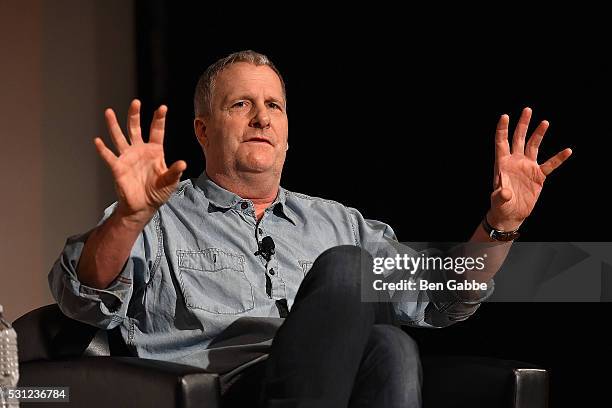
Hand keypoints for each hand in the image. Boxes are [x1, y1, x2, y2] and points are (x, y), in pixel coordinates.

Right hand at [94, 99, 186, 223]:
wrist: (143, 207)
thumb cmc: (158, 193)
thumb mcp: (170, 182)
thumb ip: (174, 171)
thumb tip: (183, 163)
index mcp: (155, 151)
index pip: (157, 131)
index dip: (159, 119)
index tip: (162, 107)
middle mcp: (140, 150)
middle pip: (136, 128)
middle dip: (135, 115)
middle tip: (136, 102)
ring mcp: (127, 157)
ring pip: (119, 137)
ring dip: (114, 125)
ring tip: (108, 112)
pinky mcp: (118, 167)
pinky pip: (109, 156)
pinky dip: (103, 149)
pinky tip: (97, 141)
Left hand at [488, 107, 571, 230]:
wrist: (512, 214)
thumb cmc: (501, 206)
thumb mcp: (498, 201)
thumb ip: (500, 195)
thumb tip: (504, 192)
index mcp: (502, 163)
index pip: (501, 142)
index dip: (502, 129)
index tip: (505, 116)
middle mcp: (515, 161)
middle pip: (518, 138)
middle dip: (522, 124)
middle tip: (527, 110)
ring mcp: (527, 167)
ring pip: (533, 146)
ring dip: (538, 134)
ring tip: (544, 122)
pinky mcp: (538, 176)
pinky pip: (550, 165)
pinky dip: (558, 159)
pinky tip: (567, 151)